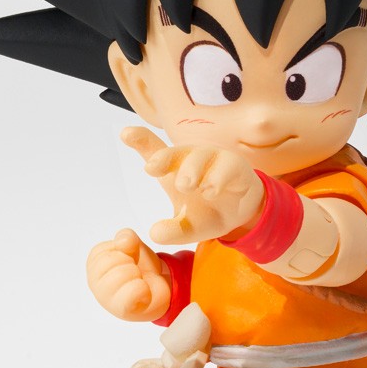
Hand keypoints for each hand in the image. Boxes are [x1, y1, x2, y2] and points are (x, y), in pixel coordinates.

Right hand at [86, 228, 171, 321]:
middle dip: (130, 263)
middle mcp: (95, 284)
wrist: (158, 289)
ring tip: (139, 281)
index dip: (122, 251)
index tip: (129, 258)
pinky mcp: (123, 310)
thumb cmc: (140, 268)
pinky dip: (143, 288)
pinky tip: (144, 291)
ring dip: (137, 275)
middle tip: (135, 272)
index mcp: (94, 265)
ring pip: (122, 274)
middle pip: (111, 261)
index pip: (102, 250)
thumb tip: (124, 242)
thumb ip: (126, 238)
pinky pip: (133, 291)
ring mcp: (107, 299)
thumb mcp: (134, 245)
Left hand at [121, 127, 265, 244]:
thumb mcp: (187, 225)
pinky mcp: (236, 167)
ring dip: (192, 168)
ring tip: (186, 186)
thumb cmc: (206, 211)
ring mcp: (216, 160)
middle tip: (152, 169)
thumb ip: (173, 231)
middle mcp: (193, 159)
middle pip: (177, 150)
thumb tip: (155, 234)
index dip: (140, 139)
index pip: (155, 150)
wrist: (241, 215)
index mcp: (175, 168)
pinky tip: (211, 191)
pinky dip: (218, 178)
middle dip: (164, 158)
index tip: (125, 134)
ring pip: (202, 155)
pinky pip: (228, 167)